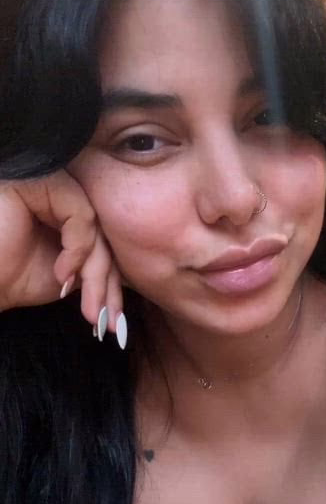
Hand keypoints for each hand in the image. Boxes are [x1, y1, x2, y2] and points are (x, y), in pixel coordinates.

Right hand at [0, 170, 122, 329]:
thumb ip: (95, 266)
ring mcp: (49, 183)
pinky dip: (78, 249)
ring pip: (96, 227)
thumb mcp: (65, 277)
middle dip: (108, 283)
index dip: (111, 282)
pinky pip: (81, 215)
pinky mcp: (41, 181)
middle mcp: (58, 193)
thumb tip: (134, 274)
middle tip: (108, 321)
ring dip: (96, 273)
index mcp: (63, 212)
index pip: (102, 241)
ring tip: (87, 307)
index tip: (113, 322)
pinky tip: (62, 276)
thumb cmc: (8, 279)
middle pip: (103, 234)